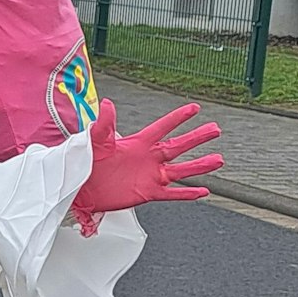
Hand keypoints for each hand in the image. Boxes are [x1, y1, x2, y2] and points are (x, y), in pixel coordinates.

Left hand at [72, 100, 221, 231]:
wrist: (79, 187)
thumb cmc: (84, 161)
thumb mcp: (94, 140)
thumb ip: (103, 123)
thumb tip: (107, 103)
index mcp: (137, 143)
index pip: (162, 127)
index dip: (178, 118)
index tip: (195, 108)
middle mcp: (147, 158)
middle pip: (178, 146)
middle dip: (197, 138)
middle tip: (215, 129)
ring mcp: (150, 176)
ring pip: (181, 170)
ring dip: (200, 166)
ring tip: (218, 159)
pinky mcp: (147, 193)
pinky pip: (172, 193)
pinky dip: (187, 193)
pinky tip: (204, 191)